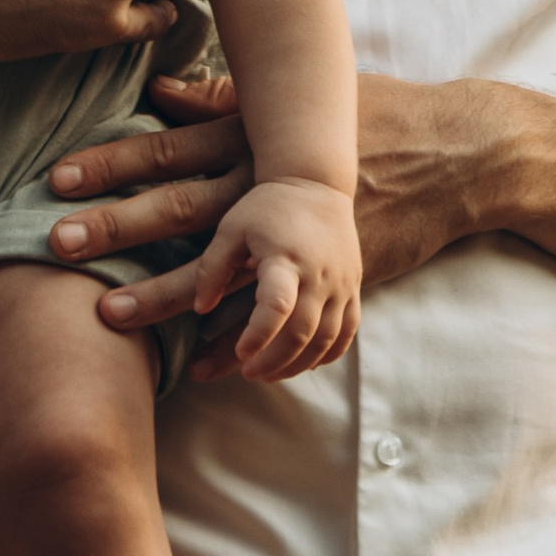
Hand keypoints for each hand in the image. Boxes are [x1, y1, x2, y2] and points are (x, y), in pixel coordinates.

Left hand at [64, 73, 505, 377]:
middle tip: (56, 246)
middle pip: (177, 208)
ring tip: (108, 320)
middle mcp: (266, 181)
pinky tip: (193, 363)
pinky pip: (269, 315)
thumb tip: (161, 85)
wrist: (453, 155)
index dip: (112, 161)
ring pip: (218, 271)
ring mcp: (295, 231)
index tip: (56, 178)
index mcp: (254, 134)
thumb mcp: (298, 92)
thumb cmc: (373, 111)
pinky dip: (231, 338)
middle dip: (115, 229)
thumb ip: (223, 95)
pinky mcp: (324, 274)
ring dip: (160, 297)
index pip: (168, 146)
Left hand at [194, 175, 360, 379]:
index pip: (277, 306)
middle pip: (303, 332)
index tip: (242, 352)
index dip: (259, 336)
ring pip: (326, 339)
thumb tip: (202, 309)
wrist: (318, 183)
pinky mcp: (353, 287)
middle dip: (274, 361)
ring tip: (271, 373)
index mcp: (285, 258)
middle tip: (249, 372)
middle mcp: (319, 274)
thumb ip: (211, 268)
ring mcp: (341, 283)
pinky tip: (305, 362)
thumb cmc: (268, 206)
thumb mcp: (231, 228)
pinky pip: (347, 331)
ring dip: (298, 364)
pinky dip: (328, 354)